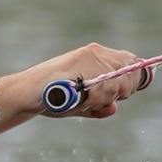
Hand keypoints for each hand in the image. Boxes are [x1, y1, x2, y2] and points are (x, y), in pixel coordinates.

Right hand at [22, 43, 143, 117]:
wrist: (26, 93)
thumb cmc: (49, 98)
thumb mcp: (78, 103)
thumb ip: (97, 106)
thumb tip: (113, 108)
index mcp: (96, 55)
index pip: (130, 61)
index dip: (135, 78)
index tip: (127, 92)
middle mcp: (96, 53)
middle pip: (130, 71)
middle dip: (123, 90)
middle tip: (99, 100)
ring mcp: (91, 57)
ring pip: (121, 82)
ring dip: (107, 97)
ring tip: (85, 101)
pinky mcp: (85, 64)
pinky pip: (108, 87)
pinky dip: (99, 99)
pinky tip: (82, 100)